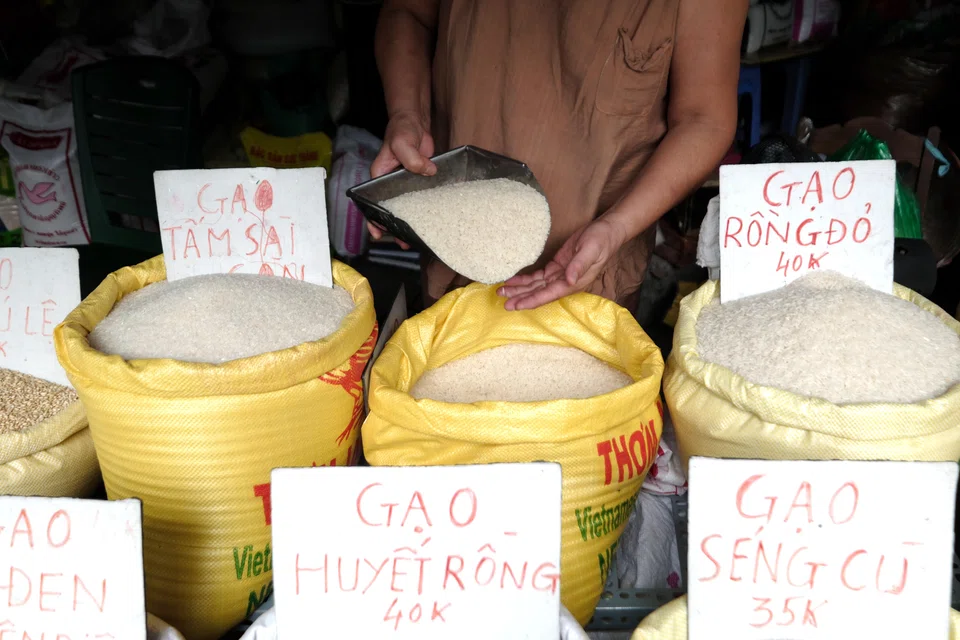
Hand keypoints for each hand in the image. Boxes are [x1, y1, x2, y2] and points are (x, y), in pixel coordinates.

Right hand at [367, 110, 436, 247]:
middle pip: (389, 209)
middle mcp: (390, 183)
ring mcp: (404, 183)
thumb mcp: (402, 143)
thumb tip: (427, 171)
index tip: (378, 233)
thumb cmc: (401, 130)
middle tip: (403, 241)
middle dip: (393, 227)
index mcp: (379, 177)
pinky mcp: (418, 181)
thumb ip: (412, 158)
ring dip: (410, 220)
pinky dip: (423, 208)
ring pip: (405, 206)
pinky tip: (430, 219)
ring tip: (416, 237)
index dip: (373, 219)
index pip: (372, 202)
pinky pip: (420, 197)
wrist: (415, 122)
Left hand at [498, 217, 628, 310]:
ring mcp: (560, 275)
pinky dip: (526, 279)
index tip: (515, 306)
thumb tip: (568, 280)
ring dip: (520, 289)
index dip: (531, 300)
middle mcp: (565, 282)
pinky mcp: (557, 266)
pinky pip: (539, 276)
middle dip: (520, 297)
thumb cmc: (601, 240)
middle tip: (502, 302)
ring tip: (502, 292)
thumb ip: (579, 265)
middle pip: (538, 293)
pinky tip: (514, 280)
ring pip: (536, 286)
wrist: (606, 231)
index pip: (547, 295)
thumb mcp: (591, 250)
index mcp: (573, 282)